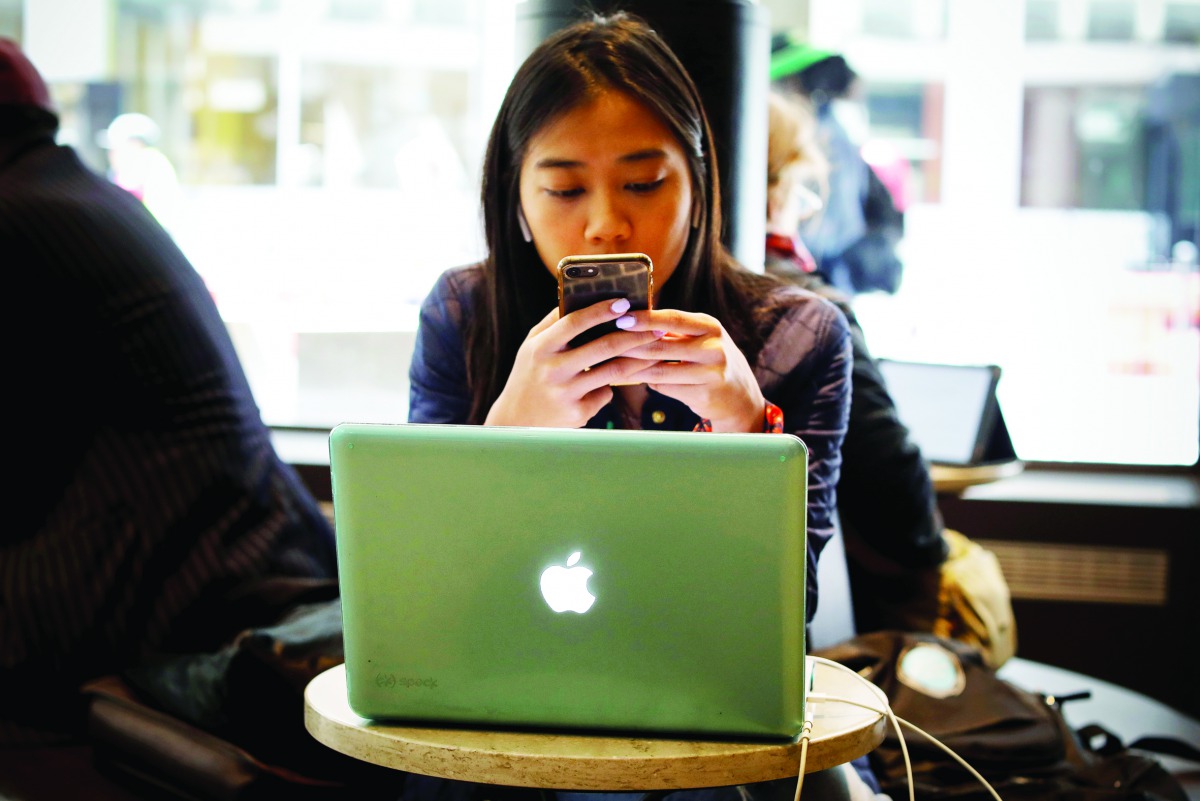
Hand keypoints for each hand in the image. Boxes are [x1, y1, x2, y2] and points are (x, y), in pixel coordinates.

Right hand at [484, 298, 664, 427]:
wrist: (516, 421)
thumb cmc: (529, 374)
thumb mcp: (532, 346)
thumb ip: (554, 323)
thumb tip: (580, 294)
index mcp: (541, 347)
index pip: (575, 322)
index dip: (601, 310)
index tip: (624, 302)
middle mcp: (552, 370)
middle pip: (603, 347)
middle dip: (635, 335)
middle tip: (656, 327)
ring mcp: (565, 393)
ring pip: (613, 372)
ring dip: (638, 360)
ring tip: (654, 350)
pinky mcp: (577, 413)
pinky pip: (605, 394)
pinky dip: (609, 387)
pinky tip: (610, 384)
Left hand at [615, 309, 766, 432]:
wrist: (739, 397)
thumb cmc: (709, 361)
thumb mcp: (700, 339)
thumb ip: (672, 331)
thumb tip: (631, 319)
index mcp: (710, 327)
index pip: (673, 318)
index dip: (646, 318)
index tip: (621, 318)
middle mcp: (714, 348)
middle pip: (662, 346)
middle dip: (631, 345)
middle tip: (605, 342)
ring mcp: (711, 373)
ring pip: (660, 370)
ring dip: (632, 367)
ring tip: (610, 362)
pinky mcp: (704, 395)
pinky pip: (665, 387)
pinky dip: (645, 381)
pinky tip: (628, 378)